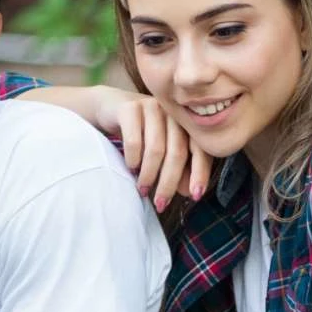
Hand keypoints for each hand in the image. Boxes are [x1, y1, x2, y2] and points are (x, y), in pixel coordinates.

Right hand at [101, 90, 216, 209]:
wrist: (111, 108)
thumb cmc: (142, 135)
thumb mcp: (162, 153)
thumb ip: (178, 170)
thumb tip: (190, 192)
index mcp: (186, 123)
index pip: (200, 149)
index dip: (200, 173)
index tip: (196, 195)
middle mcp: (173, 113)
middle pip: (177, 152)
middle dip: (169, 183)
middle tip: (160, 203)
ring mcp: (152, 107)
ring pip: (156, 149)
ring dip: (149, 175)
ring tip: (143, 188)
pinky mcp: (130, 108)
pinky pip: (134, 141)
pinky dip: (133, 159)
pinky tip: (131, 167)